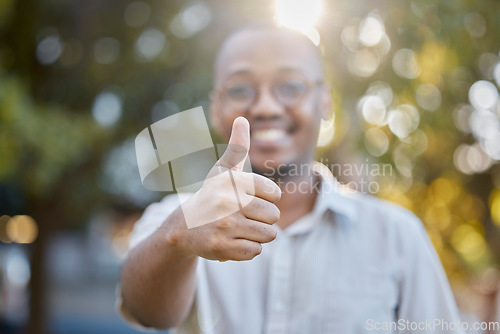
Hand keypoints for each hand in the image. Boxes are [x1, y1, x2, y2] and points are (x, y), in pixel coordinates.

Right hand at [166, 117, 281, 260]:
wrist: (183, 227)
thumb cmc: (211, 196)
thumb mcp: (223, 171)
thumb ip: (237, 147)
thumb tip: (242, 119)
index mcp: (233, 180)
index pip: (275, 194)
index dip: (266, 199)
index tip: (247, 198)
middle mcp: (228, 201)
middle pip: (274, 216)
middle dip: (263, 219)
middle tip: (242, 216)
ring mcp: (224, 226)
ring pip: (268, 235)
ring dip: (257, 235)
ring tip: (238, 229)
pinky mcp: (221, 248)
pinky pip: (255, 251)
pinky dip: (248, 249)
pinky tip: (232, 241)